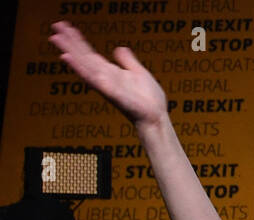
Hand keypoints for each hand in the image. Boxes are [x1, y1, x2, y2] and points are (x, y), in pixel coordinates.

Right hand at [49, 21, 167, 126]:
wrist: (155, 116)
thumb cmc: (149, 100)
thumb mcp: (139, 73)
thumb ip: (128, 61)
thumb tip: (119, 48)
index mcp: (110, 72)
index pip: (89, 53)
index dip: (78, 40)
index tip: (67, 27)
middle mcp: (104, 76)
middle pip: (82, 56)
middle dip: (69, 41)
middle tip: (56, 26)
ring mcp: (104, 83)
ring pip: (82, 64)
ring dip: (69, 51)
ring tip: (56, 38)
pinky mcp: (108, 90)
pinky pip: (90, 77)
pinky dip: (78, 67)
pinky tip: (67, 57)